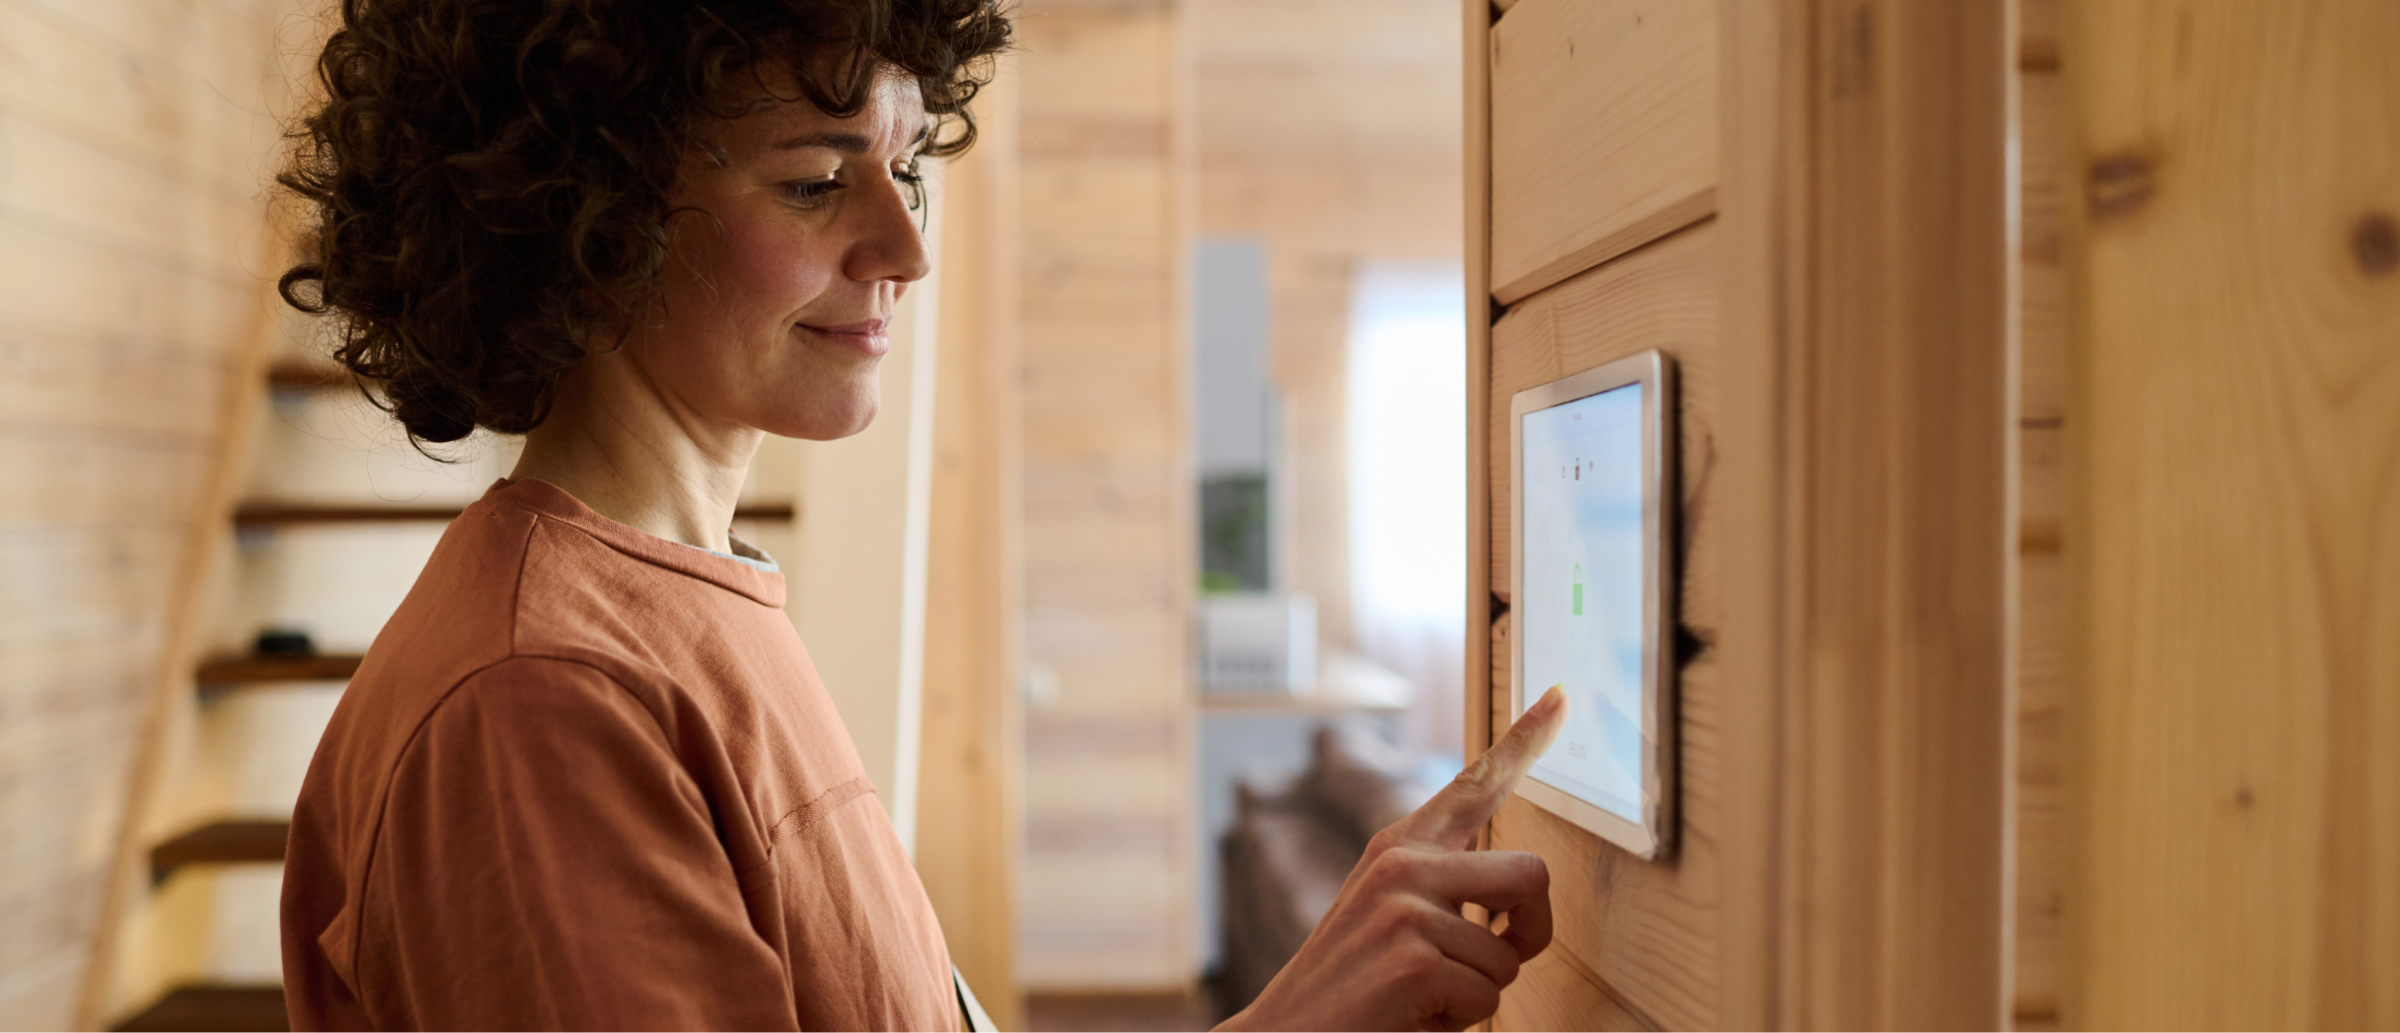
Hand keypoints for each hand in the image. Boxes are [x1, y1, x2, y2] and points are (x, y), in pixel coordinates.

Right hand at [1219, 686, 1567, 1031]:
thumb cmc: (1351, 988)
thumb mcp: (1390, 917)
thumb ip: (1444, 888)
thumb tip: (1521, 898)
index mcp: (1399, 846)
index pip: (1475, 783)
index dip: (1526, 740)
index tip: (1561, 695)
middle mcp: (1402, 862)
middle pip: (1532, 874)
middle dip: (1531, 931)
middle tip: (1495, 959)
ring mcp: (1406, 906)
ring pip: (1508, 955)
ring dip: (1477, 993)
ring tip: (1421, 996)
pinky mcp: (1412, 956)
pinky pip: (1488, 996)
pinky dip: (1458, 1021)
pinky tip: (1410, 1014)